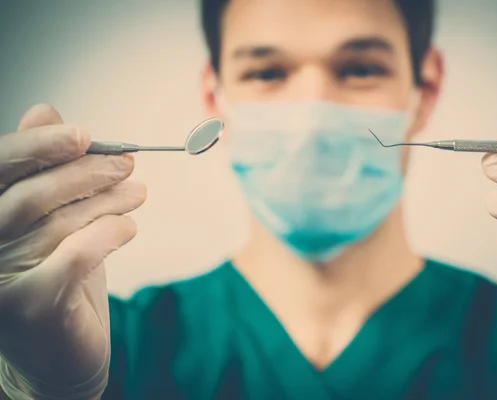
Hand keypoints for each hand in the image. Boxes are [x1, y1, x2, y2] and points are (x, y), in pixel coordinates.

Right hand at [0, 105, 145, 398]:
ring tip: (137, 192)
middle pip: (30, 195)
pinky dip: (110, 232)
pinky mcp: (28, 308)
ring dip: (109, 200)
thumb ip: (43, 170)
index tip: (84, 134)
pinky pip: (78, 253)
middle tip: (127, 164)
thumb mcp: (51, 221)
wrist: (59, 355)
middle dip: (86, 173)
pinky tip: (129, 226)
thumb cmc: (56, 280)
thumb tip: (43, 110)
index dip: (38, 146)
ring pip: (59, 222)